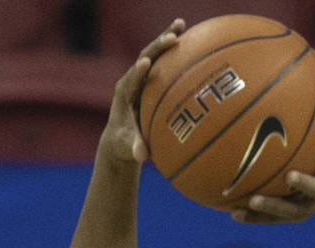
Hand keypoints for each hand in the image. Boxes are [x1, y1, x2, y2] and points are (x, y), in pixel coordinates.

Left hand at [99, 19, 184, 165]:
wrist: (121, 137)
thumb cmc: (126, 144)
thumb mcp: (129, 149)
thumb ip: (135, 149)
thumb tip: (141, 156)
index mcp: (124, 95)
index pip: (130, 80)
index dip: (137, 72)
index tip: (146, 63)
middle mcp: (132, 80)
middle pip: (143, 58)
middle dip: (156, 48)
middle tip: (171, 37)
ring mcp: (142, 77)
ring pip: (154, 53)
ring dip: (166, 38)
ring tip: (181, 23)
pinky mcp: (152, 78)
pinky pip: (165, 60)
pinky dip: (177, 48)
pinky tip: (192, 37)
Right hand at [234, 131, 314, 222]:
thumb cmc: (301, 178)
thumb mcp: (281, 178)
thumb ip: (256, 174)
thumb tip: (213, 156)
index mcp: (295, 208)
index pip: (273, 217)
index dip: (255, 218)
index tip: (234, 213)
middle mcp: (310, 202)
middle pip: (293, 210)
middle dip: (274, 206)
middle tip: (254, 200)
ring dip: (304, 184)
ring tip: (290, 176)